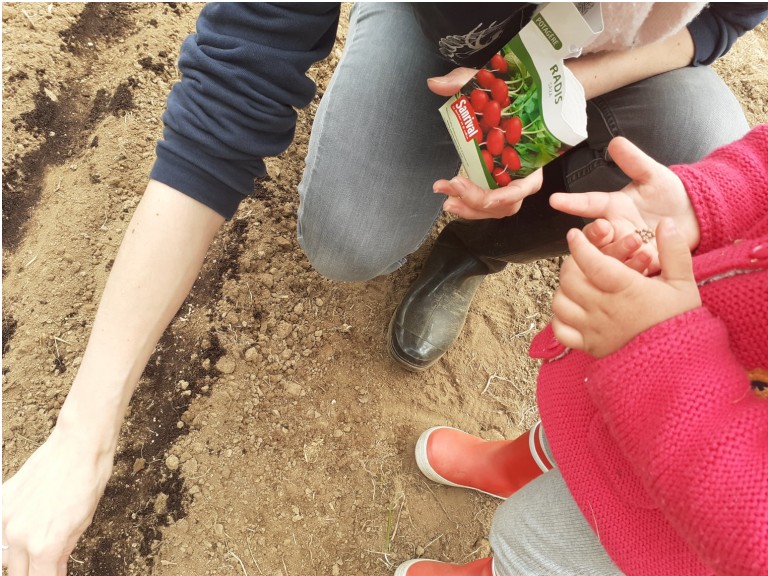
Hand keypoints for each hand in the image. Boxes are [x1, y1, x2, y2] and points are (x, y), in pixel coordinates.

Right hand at [2, 426, 113, 575]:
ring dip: (18, 557)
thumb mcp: (83, 523)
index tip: (53, 574)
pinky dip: (8, 535)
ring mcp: (6, 519)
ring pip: (5, 555)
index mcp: (45, 547)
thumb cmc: (89, 480)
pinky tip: (25, 528)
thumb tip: (55, 569)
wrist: (78, 446)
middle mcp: (20, 537)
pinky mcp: (2, 502)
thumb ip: (64, 552)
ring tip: (36, 546)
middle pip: (18, 573)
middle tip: (46, 563)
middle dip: (33, 571)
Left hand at [427, 68, 543, 218]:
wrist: (525, 94)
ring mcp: (509, 180)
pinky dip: (469, 203)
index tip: (485, 194)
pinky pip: (486, 201)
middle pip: (507, 203)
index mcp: (534, 153)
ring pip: (496, 207)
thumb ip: (463, 80)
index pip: (527, 185)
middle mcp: (524, 172)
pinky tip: (449, 195)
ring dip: (471, 208)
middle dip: (479, 202)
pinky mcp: (496, 182)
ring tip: (447, 200)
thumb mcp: (489, 79)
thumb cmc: (512, 91)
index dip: (506, 194)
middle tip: (452, 190)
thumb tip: (434, 83)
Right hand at [550, 136, 700, 272]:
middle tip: (604, 227)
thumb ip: (634, 161)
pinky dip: (636, 265)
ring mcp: (625, 249)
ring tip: (637, 241)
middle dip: (594, 233)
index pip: (588, 203)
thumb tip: (615, 141)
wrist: (694, 218)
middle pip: (593, 234)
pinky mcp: (639, 265)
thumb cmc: (670, 194)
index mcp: (613, 206)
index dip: (571, 202)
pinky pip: (631, 270)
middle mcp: (614, 228)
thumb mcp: (653, 175)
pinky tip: (648, 258)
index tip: (554, 200)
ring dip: (618, 249)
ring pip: (609, 254)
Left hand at [552, 218, 700, 357]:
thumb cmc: (680, 320)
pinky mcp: (589, 346)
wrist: (680, 363)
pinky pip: (561, 331)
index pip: (594, 264)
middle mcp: (605, 309)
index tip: (575, 234)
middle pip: (571, 280)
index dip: (580, 246)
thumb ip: (674, 251)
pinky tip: (572, 309)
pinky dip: (559, 318)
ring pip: (561, 303)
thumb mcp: (683, 283)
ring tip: (576, 282)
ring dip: (563, 289)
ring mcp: (593, 329)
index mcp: (627, 290)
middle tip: (579, 258)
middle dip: (571, 264)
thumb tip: (665, 223)